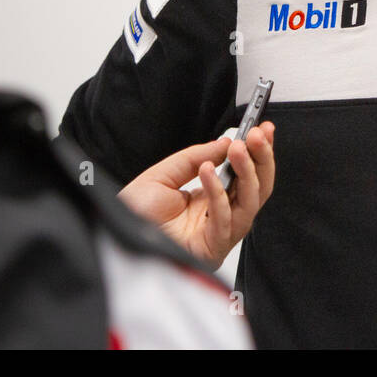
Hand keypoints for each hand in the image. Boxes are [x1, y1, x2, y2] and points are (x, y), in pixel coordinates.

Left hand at [118, 122, 275, 269]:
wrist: (114, 235)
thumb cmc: (134, 213)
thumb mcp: (164, 174)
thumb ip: (195, 157)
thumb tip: (225, 143)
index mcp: (212, 200)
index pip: (246, 176)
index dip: (257, 153)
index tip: (262, 129)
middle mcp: (221, 217)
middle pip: (257, 189)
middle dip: (261, 159)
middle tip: (258, 135)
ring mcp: (219, 234)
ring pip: (250, 203)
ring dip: (246, 171)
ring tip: (237, 148)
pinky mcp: (211, 247)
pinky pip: (225, 219)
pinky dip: (218, 192)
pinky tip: (208, 171)